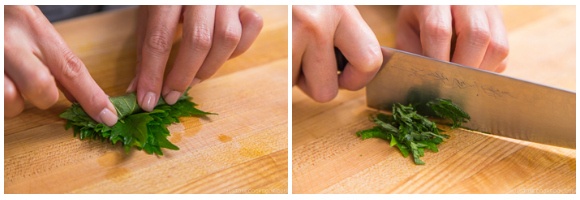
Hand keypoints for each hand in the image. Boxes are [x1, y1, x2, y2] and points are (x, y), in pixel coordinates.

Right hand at [4, 6, 117, 125]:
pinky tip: (1, 82)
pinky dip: (1, 97)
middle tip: (36, 83)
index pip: (71, 69)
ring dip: (14, 100)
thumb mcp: (37, 30)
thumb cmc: (11, 21)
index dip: (91, 97)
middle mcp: (10, 43)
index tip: (107, 117)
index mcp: (34, 29)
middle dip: (44, 96)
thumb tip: (81, 97)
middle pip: (40, 87)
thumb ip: (59, 62)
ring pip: (10, 101)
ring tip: (9, 80)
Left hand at [127, 5, 262, 110]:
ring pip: (228, 38)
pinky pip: (252, 26)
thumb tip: (139, 91)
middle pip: (199, 40)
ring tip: (194, 79)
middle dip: (184, 75)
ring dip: (210, 67)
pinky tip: (220, 55)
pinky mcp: (245, 2)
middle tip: (171, 95)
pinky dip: (239, 48)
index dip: (153, 74)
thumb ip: (146, 49)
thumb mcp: (150, 15)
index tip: (148, 101)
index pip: (159, 38)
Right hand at [292, 5, 381, 101]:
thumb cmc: (302, 2)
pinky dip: (284, 69)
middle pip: (328, 90)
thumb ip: (348, 35)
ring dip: (299, 76)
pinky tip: (286, 48)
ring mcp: (292, 33)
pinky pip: (283, 78)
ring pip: (301, 87)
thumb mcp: (332, 7)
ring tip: (297, 50)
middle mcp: (318, 22)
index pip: (369, 62)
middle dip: (320, 84)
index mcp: (342, 11)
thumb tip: (358, 72)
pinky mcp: (270, 42)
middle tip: (315, 64)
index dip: (358, 79)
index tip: (348, 75)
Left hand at [396, 5, 508, 71]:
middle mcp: (469, 3)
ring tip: (462, 80)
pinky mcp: (502, 24)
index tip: (432, 79)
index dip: (437, 60)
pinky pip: (503, 55)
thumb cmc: (421, 17)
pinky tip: (471, 70)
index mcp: (436, 2)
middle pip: (477, 36)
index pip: (439, 31)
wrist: (440, 3)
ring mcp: (490, 12)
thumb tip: (425, 78)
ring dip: (479, 72)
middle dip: (463, 68)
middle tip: (451, 85)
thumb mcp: (407, 29)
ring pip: (497, 47)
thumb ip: (411, 51)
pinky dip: (488, 69)